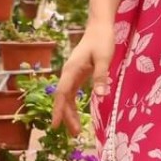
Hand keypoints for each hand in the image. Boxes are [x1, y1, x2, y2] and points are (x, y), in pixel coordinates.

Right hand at [52, 21, 115, 135]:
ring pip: (67, 97)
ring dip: (70, 112)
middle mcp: (68, 73)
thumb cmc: (102, 40)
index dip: (59, 110)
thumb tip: (101, 96)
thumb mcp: (104, 58)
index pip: (62, 94)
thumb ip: (101, 76)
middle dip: (66, 116)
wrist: (99, 26)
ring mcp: (72, 73)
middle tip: (74, 133)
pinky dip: (74, 104)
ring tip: (76, 129)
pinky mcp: (78, 73)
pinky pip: (72, 92)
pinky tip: (77, 113)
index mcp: (71, 70)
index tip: (56, 125)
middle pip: (63, 98)